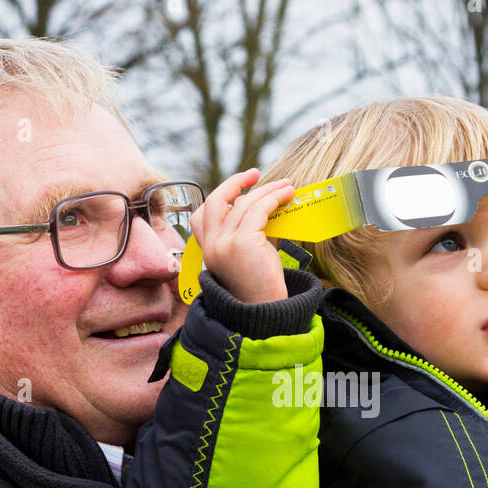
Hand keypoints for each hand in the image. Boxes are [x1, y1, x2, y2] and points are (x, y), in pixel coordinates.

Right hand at [190, 168, 295, 303]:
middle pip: (215, 201)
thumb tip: (264, 205)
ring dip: (266, 190)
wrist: (264, 313)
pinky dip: (272, 198)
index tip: (240, 187)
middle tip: (256, 174)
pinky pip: (257, 209)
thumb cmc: (260, 287)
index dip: (219, 197)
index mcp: (207, 250)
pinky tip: (285, 196)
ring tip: (286, 186)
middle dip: (235, 183)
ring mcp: (223, 244)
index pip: (201, 215)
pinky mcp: (241, 243)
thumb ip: (247, 232)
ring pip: (242, 203)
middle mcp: (210, 245)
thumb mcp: (247, 255)